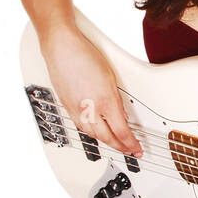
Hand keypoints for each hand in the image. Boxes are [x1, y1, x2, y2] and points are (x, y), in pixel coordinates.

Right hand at [40, 26, 143, 157]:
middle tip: (128, 150)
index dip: (130, 144)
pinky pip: (80, 126)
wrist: (61, 47)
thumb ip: (117, 100)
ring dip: (105, 141)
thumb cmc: (84, 55)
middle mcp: (89, 109)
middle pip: (106, 138)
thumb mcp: (110, 76)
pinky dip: (91, 132)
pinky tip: (95, 131)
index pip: (121, 131)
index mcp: (104, 101)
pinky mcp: (66, 106)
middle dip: (119, 147)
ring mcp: (75, 109)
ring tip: (115, 143)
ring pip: (92, 134)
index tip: (136, 148)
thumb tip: (122, 115)